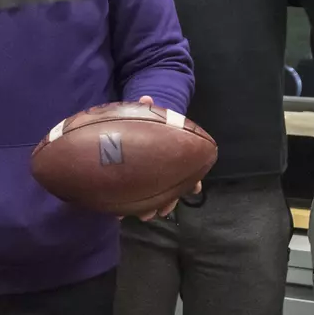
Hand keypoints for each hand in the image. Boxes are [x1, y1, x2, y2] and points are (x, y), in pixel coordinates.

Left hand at [128, 96, 197, 220]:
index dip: (193, 181)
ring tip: (143, 217)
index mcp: (174, 155)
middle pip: (173, 189)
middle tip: (162, 210)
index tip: (194, 188)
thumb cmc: (147, 123)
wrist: (136, 128)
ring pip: (155, 198)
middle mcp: (166, 171)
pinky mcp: (134, 183)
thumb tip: (146, 98)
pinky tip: (118, 213)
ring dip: (150, 209)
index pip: (189, 170)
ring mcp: (151, 179)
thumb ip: (147, 107)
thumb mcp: (148, 115)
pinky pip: (133, 197)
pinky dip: (127, 206)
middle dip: (169, 202)